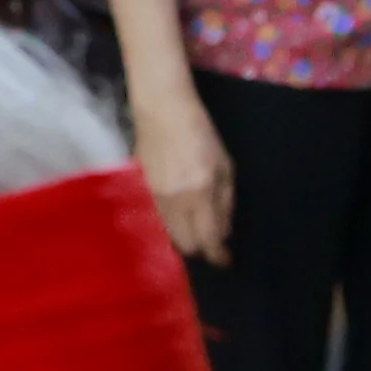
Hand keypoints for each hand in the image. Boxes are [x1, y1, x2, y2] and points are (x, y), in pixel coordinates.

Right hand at [131, 80, 234, 269]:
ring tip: (199, 230)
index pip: (208, 239)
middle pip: (187, 245)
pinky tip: (184, 215)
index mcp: (200, 192)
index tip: (225, 260)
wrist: (161, 110)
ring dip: (187, 238)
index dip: (218, 255)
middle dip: (202, 250)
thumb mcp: (226, 166)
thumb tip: (224, 233)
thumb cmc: (201, 133)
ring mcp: (157, 197)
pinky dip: (175, 225)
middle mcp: (176, 200)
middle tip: (213, 245)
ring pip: (172, 235)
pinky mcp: (144, 191)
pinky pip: (161, 220)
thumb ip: (226, 202)